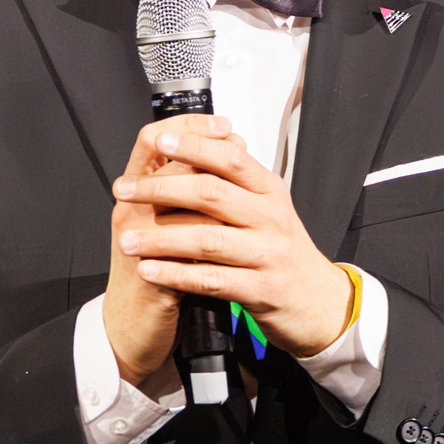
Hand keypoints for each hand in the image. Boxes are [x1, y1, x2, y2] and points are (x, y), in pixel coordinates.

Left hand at [111, 119, 353, 358]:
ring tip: (128, 240)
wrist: (318, 303)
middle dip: (161, 189)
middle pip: (211, 194)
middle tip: (125, 189)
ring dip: (161, 239)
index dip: (194, 146)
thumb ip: (236, 182)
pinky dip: (176, 275)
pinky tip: (150, 271)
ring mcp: (267, 254)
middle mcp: (271, 218)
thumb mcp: (269, 209)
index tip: (159, 141)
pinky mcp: (260, 289)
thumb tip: (197, 144)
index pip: (230, 158)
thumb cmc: (283, 253)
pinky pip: (211, 280)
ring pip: (206, 239)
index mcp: (270, 191)